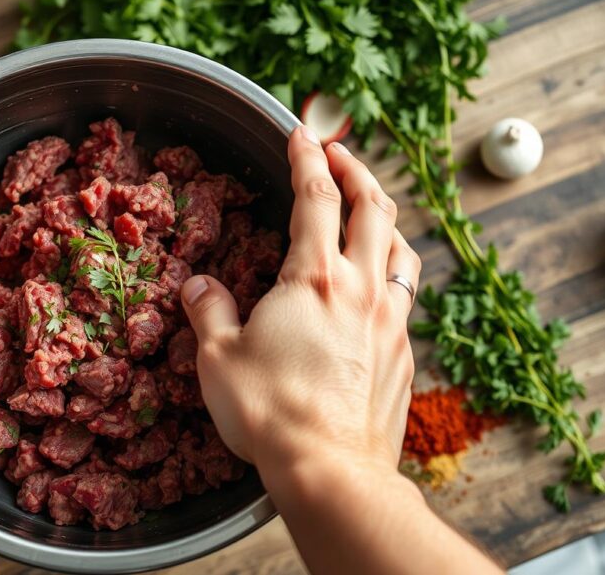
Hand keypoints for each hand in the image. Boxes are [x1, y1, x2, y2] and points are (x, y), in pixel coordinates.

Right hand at [181, 125, 420, 478]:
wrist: (332, 470)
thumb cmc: (270, 412)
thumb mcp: (218, 358)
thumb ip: (209, 311)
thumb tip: (199, 285)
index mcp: (313, 277)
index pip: (316, 198)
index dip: (307, 158)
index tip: (302, 133)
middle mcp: (361, 289)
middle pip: (375, 209)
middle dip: (357, 172)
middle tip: (340, 154)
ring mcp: (389, 322)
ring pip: (402, 251)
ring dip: (386, 219)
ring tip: (371, 210)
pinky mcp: (403, 356)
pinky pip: (405, 297)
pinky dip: (392, 273)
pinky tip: (378, 287)